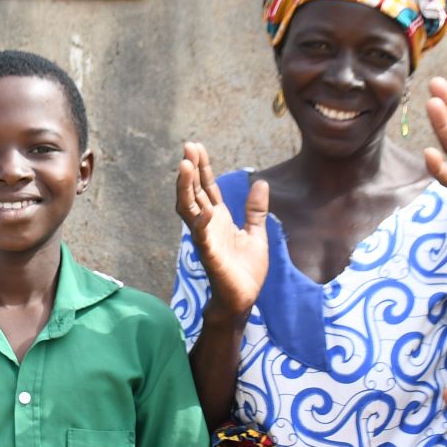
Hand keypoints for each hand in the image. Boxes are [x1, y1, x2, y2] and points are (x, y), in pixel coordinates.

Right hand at [176, 142, 268, 318]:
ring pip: (189, 209)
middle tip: (187, 146)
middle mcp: (208, 225)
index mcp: (219, 219)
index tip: (196, 146)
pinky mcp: (210, 256)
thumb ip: (256, 210)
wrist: (243, 299)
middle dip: (190, 170)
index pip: (207, 188)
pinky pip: (202, 238)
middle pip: (194, 192)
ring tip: (185, 166)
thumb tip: (261, 183)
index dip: (202, 167)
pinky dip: (202, 224)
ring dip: (186, 188)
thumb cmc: (246, 270)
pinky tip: (206, 210)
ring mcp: (206, 239)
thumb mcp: (256, 233)